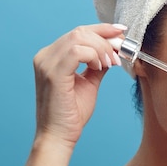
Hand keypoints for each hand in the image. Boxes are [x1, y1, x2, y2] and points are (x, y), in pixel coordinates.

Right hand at [32, 23, 124, 147]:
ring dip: (101, 48)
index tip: (121, 32)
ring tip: (111, 63)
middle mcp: (45, 56)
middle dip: (105, 38)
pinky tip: (101, 67)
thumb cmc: (72, 114)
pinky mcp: (53, 73)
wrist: (59, 136)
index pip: (78, 33)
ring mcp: (46, 63)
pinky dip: (93, 55)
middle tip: (121, 51)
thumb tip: (112, 53)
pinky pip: (77, 51)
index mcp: (51, 57)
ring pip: (79, 37)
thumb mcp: (88, 84)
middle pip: (79, 31)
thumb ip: (97, 66)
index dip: (102, 29)